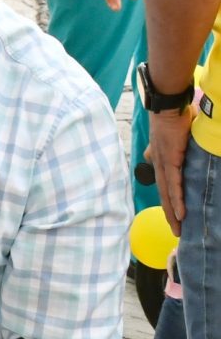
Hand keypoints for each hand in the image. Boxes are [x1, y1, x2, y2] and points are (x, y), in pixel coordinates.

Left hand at [148, 109, 192, 234]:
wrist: (167, 107)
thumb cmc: (172, 118)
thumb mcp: (169, 136)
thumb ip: (166, 147)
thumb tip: (159, 151)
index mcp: (160, 161)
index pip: (164, 186)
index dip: (168, 202)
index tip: (173, 216)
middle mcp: (159, 166)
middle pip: (164, 196)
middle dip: (169, 215)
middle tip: (175, 232)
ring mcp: (163, 165)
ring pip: (168, 194)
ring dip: (173, 213)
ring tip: (177, 228)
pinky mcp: (170, 161)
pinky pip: (174, 184)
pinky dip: (176, 199)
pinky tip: (180, 213)